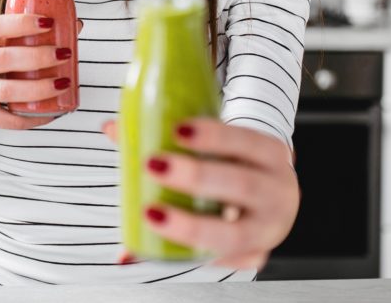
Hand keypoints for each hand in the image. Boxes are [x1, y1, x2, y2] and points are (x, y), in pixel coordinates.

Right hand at [0, 14, 80, 132]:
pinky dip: (34, 116)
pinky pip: (10, 119)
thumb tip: (74, 25)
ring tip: (64, 83)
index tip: (49, 23)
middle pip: (3, 59)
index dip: (22, 24)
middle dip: (38, 56)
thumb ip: (24, 35)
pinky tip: (53, 111)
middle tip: (64, 54)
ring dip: (39, 88)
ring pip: (7, 91)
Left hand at [102, 117, 298, 269]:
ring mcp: (268, 229)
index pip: (247, 140)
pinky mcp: (255, 256)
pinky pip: (225, 261)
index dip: (214, 136)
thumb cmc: (237, 165)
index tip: (177, 129)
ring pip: (233, 233)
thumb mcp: (219, 145)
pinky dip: (193, 257)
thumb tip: (113, 128)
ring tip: (151, 213)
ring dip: (189, 225)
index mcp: (270, 155)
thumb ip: (169, 133)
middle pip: (241, 185)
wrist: (273, 195)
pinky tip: (163, 249)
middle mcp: (277, 192)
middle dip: (196, 176)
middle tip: (154, 165)